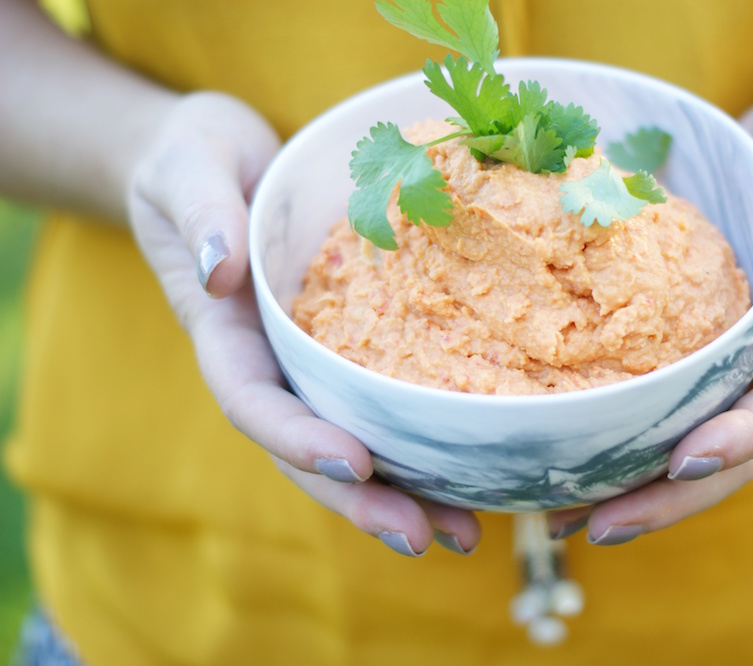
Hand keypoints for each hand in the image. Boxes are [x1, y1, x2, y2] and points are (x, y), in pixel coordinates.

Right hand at [127, 91, 480, 555]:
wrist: (224, 158)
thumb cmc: (197, 158)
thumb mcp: (186, 167)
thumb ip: (197, 210)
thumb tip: (220, 270)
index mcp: (226, 334)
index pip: (252, 399)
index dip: (295, 438)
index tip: (350, 462)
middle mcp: (272, 363)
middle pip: (308, 450)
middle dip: (362, 500)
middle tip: (424, 537)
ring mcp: (313, 361)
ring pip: (354, 440)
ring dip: (406, 492)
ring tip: (469, 532)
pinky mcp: (353, 345)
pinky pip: (386, 399)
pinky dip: (427, 439)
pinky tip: (480, 464)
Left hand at [547, 56, 752, 544]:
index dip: (743, 437)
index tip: (687, 457)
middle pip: (733, 450)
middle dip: (672, 495)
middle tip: (601, 523)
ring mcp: (727, 348)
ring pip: (690, 437)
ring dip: (636, 483)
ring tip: (567, 514)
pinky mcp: (686, 331)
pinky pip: (657, 393)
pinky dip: (618, 431)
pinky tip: (564, 450)